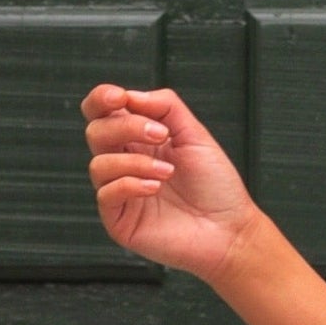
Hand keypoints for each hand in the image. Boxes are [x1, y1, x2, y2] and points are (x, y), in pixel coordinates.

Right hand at [82, 83, 257, 285]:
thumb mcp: (195, 135)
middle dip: (125, 127)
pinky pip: (106, 194)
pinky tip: (154, 187)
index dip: (102, 100)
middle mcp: (126, 164)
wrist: (229, 229)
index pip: (103, 113)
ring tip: (167, 171)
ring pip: (98, 164)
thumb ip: (165, 108)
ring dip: (135, 162)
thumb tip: (131, 95)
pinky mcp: (120, 220)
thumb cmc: (216, 186)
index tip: (119, 97)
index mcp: (140, 141)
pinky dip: (130, 185)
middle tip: (159, 135)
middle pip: (96, 132)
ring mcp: (121, 193)